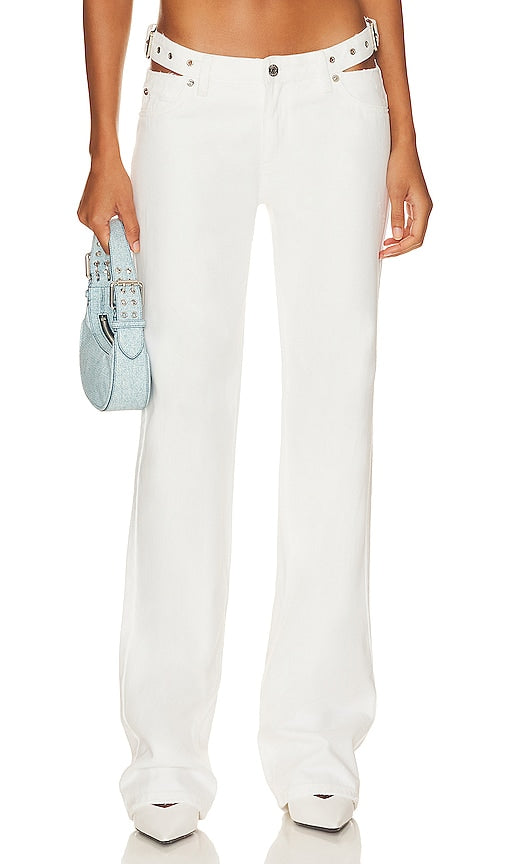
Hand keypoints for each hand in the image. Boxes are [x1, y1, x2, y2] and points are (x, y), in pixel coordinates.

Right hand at [77, 154, 139, 254]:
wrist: (104, 163)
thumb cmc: (114, 179)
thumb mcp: (127, 207)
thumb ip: (131, 229)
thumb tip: (134, 245)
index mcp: (96, 221)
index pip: (107, 246)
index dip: (119, 248)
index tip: (127, 250)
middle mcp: (86, 219)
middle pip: (104, 238)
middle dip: (116, 234)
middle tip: (124, 220)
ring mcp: (83, 214)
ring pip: (101, 230)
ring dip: (110, 225)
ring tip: (116, 209)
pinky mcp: (84, 209)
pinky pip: (96, 221)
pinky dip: (105, 219)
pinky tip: (110, 207)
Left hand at [380, 142, 432, 258]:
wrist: (402, 148)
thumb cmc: (399, 166)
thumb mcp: (395, 192)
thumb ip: (397, 216)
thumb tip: (397, 237)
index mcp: (423, 207)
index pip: (416, 237)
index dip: (401, 248)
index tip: (386, 252)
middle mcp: (425, 208)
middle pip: (417, 238)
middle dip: (401, 248)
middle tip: (384, 254)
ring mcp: (420, 206)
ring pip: (414, 232)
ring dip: (401, 242)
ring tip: (385, 248)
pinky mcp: (414, 202)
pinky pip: (411, 223)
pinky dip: (402, 232)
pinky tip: (391, 236)